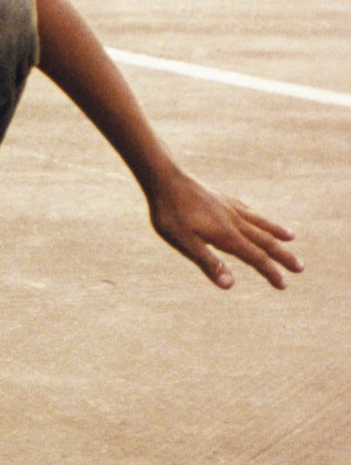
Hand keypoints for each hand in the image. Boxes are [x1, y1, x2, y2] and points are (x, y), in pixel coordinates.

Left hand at [147, 167, 301, 290]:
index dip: (270, 272)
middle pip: (264, 241)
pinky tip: (259, 218)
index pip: (254, 257)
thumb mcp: (184, 243)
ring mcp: (229, 207)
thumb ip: (208, 263)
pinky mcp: (222, 198)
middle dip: (282, 256)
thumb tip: (230, 285)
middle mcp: (233, 220)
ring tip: (292, 237)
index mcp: (226, 235)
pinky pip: (248, 210)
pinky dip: (259, 218)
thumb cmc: (170, 214)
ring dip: (277, 232)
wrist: (164, 179)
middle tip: (300, 268)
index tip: (284, 285)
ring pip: (259, 223)